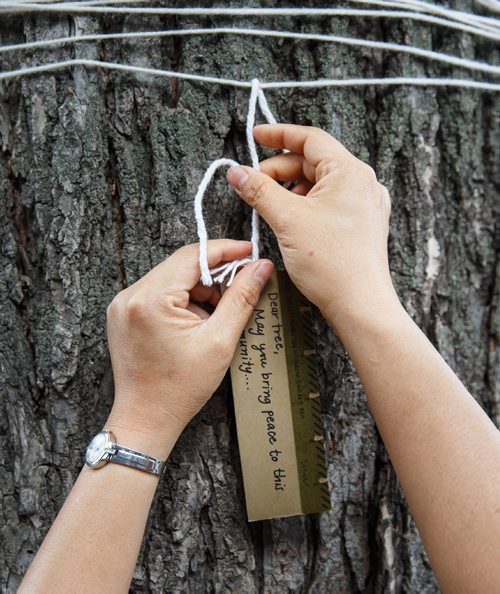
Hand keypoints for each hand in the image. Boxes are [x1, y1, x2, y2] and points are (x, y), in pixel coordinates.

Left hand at [105, 240, 273, 456]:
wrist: (145, 419)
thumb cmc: (180, 388)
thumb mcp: (219, 341)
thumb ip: (241, 298)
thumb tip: (261, 267)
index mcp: (151, 299)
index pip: (192, 256)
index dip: (224, 250)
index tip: (249, 251)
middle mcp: (130, 295)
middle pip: (180, 265)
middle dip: (213, 273)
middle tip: (241, 285)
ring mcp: (122, 305)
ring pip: (170, 278)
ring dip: (198, 288)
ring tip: (216, 316)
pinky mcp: (122, 314)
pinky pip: (157, 292)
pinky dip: (181, 299)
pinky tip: (196, 321)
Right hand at [227, 124, 397, 330]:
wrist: (360, 304)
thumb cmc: (332, 263)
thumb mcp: (287, 219)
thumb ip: (259, 190)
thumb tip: (237, 172)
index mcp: (350, 172)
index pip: (310, 139)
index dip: (278, 135)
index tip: (255, 137)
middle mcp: (362, 183)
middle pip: (314, 161)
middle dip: (280, 169)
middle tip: (253, 183)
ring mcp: (364, 205)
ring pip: (320, 184)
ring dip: (291, 188)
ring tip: (269, 204)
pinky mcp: (361, 224)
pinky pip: (329, 202)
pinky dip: (306, 203)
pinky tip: (290, 218)